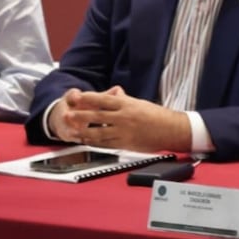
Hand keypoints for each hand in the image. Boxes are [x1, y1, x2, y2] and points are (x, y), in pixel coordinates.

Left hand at [52, 86, 191, 152]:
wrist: (171, 129)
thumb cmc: (158, 116)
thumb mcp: (140, 103)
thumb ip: (124, 100)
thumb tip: (113, 95)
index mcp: (127, 105)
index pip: (103, 100)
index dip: (88, 98)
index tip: (77, 97)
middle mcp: (123, 117)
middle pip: (96, 115)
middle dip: (80, 115)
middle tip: (67, 114)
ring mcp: (123, 131)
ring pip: (98, 132)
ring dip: (83, 131)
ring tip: (72, 131)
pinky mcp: (124, 143)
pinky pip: (105, 143)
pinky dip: (94, 142)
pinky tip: (87, 141)